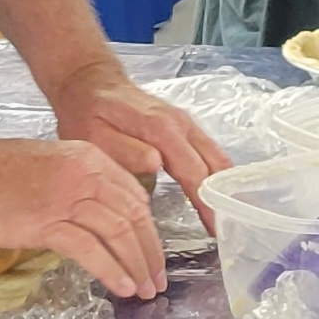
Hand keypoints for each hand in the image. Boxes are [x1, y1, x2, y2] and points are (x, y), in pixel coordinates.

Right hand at [0, 132, 166, 299]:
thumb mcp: (51, 168)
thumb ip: (79, 186)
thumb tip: (98, 220)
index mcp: (90, 160)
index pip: (135, 198)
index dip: (150, 231)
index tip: (152, 256)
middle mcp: (87, 175)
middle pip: (134, 218)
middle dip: (150, 254)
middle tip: (156, 281)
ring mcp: (68, 198)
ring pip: (119, 234)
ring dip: (137, 267)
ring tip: (143, 291)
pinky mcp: (47, 222)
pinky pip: (91, 249)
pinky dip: (112, 270)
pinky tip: (122, 287)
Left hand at [50, 60, 229, 225]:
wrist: (91, 84)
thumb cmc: (88, 115)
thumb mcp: (94, 136)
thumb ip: (124, 151)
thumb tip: (156, 163)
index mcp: (161, 129)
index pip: (193, 172)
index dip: (206, 202)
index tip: (216, 229)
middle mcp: (182, 125)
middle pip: (215, 166)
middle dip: (225, 199)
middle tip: (230, 234)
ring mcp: (188, 125)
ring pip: (218, 159)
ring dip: (227, 188)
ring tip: (231, 220)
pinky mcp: (187, 128)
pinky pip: (211, 154)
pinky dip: (220, 176)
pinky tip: (221, 197)